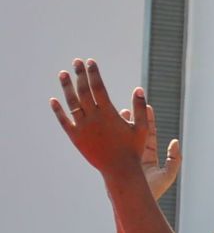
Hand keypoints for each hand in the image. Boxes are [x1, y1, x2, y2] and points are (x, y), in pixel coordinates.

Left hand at [50, 59, 148, 177]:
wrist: (119, 170)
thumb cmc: (133, 150)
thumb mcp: (141, 128)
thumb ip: (139, 108)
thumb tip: (139, 89)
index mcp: (109, 113)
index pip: (98, 87)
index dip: (93, 73)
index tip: (90, 62)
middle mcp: (93, 118)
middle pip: (83, 91)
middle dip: (80, 75)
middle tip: (76, 62)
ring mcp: (82, 127)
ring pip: (71, 103)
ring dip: (66, 87)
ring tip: (63, 74)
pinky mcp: (75, 137)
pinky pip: (63, 121)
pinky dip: (58, 110)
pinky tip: (53, 100)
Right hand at [120, 105, 180, 198]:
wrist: (136, 203)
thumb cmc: (153, 192)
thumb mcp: (167, 175)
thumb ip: (174, 159)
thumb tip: (175, 141)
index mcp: (149, 156)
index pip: (150, 134)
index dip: (149, 120)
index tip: (148, 106)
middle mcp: (137, 155)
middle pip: (136, 132)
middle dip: (134, 118)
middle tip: (130, 103)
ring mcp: (126, 158)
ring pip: (123, 138)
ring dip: (121, 124)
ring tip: (118, 111)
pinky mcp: (116, 162)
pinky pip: (114, 147)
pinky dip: (112, 136)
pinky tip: (106, 126)